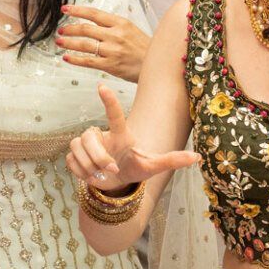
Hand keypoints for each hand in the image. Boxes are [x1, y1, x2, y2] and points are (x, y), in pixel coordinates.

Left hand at [57, 6, 149, 82]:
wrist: (157, 65)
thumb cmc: (144, 48)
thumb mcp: (131, 29)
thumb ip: (113, 25)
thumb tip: (93, 22)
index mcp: (120, 23)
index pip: (94, 14)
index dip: (77, 10)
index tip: (65, 9)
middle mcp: (115, 35)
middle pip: (86, 29)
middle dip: (69, 28)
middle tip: (60, 29)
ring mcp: (112, 51)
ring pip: (84, 45)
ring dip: (69, 42)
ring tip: (60, 42)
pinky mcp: (111, 65)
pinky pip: (88, 61)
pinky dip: (75, 59)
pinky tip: (66, 58)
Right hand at [66, 85, 199, 195]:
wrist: (116, 183)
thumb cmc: (136, 169)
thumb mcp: (154, 166)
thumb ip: (173, 160)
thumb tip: (197, 157)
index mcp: (121, 134)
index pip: (114, 115)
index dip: (109, 101)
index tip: (102, 86)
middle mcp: (102, 134)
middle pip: (90, 138)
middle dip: (99, 158)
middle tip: (111, 170)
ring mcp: (86, 143)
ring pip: (78, 149)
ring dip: (90, 167)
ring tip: (101, 174)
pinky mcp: (73, 154)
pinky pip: (71, 161)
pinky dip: (81, 172)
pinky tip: (91, 175)